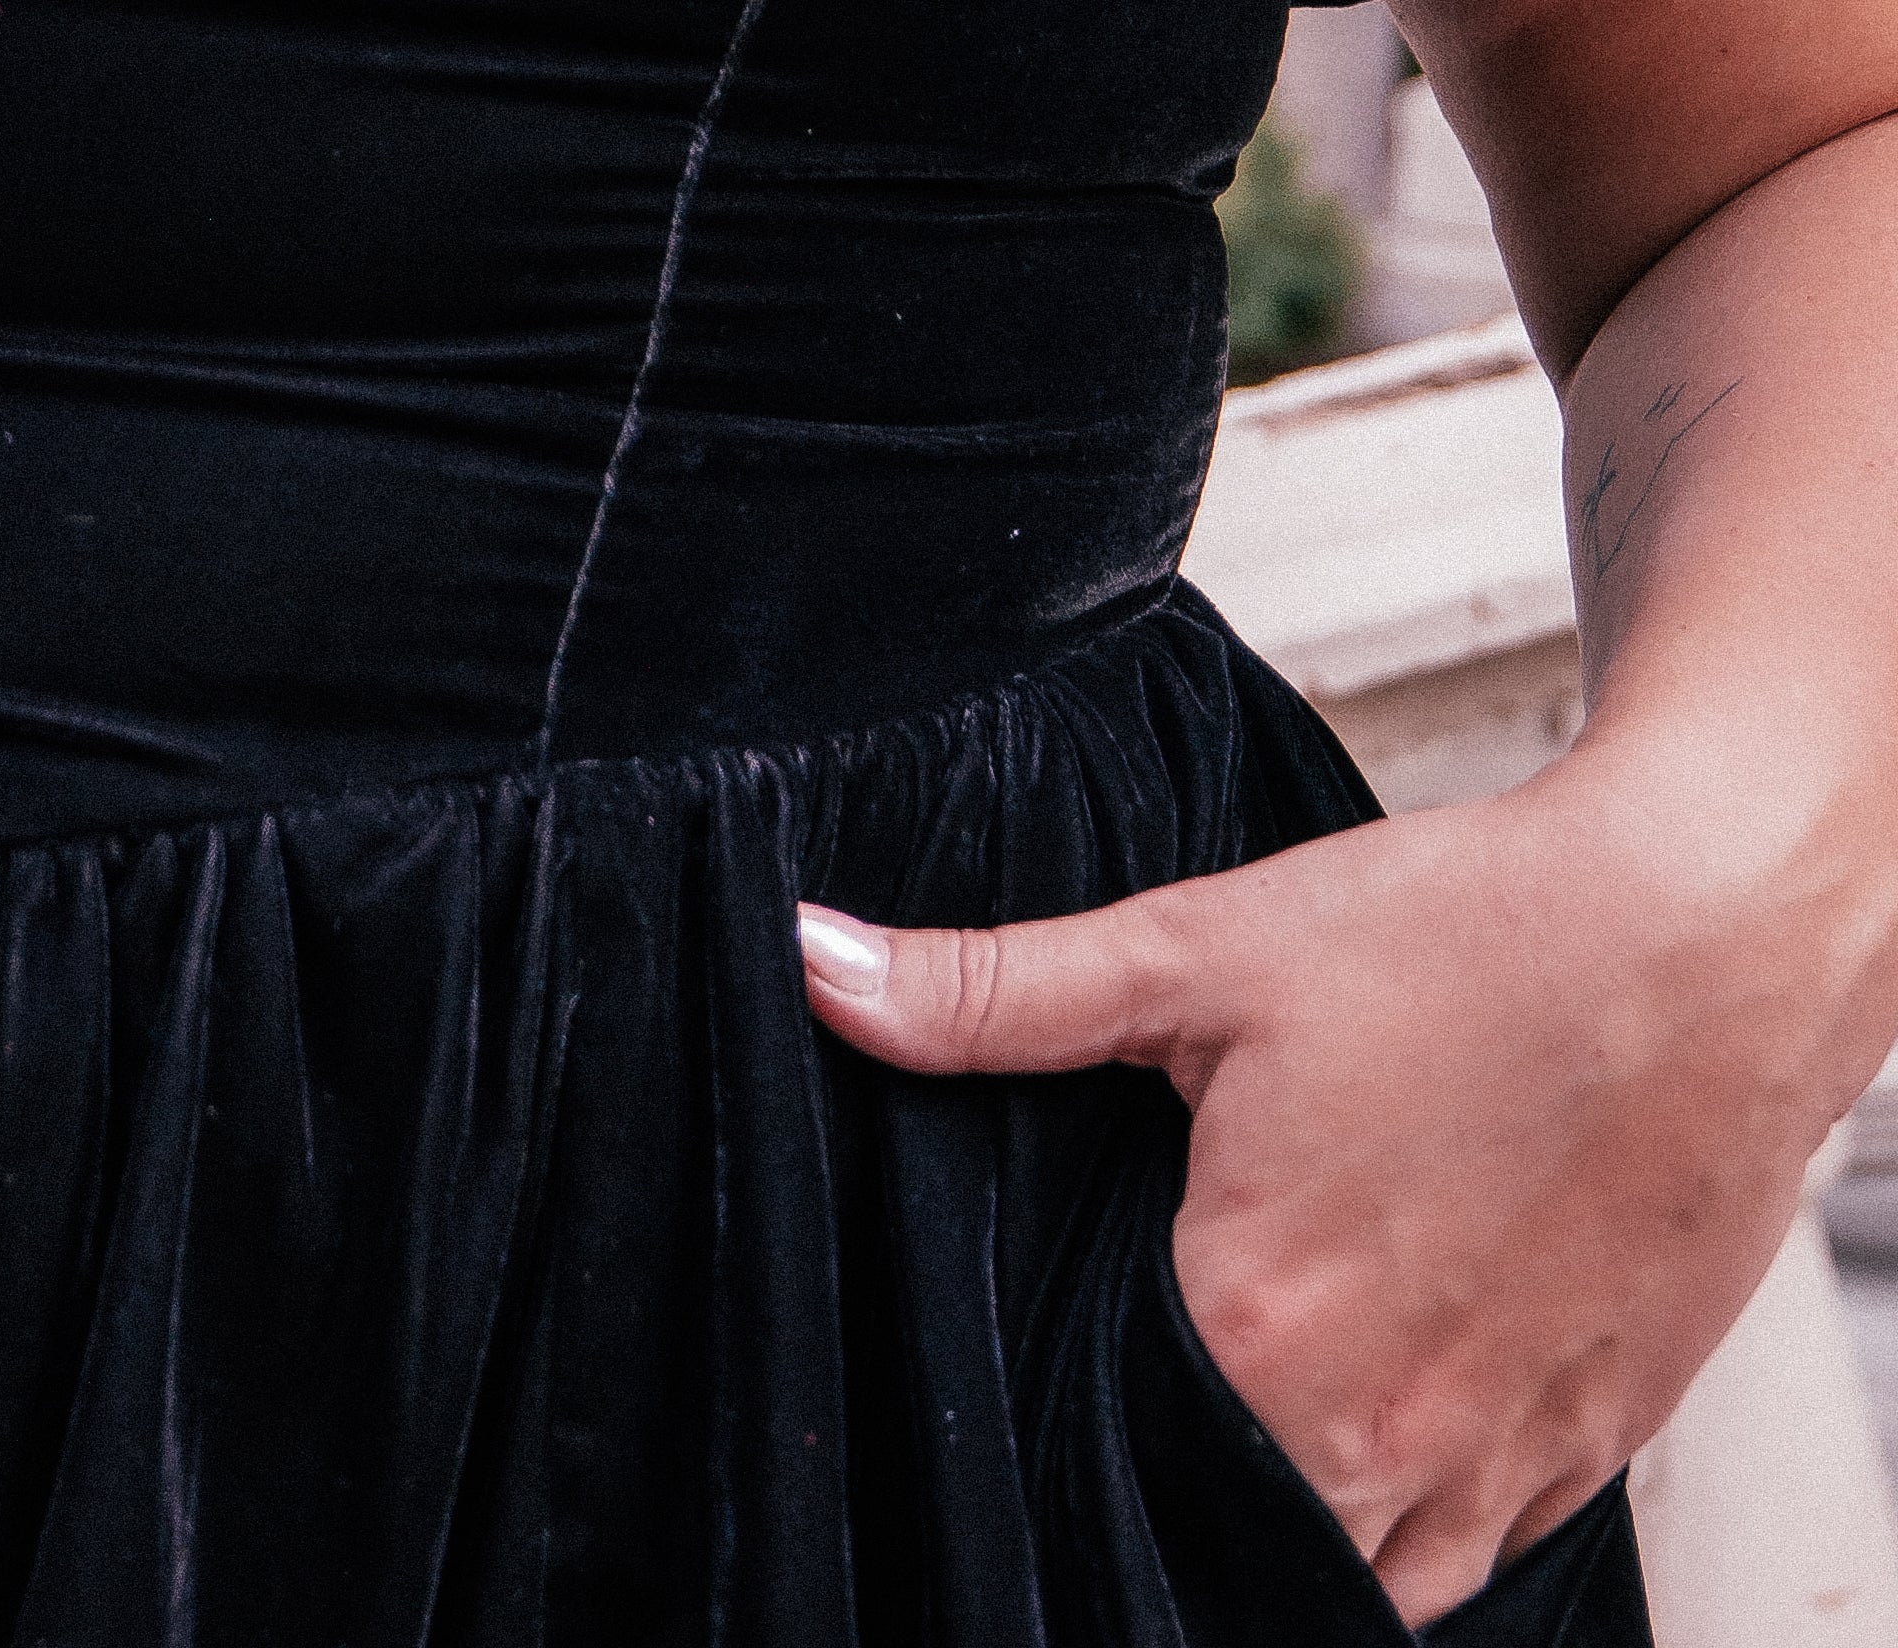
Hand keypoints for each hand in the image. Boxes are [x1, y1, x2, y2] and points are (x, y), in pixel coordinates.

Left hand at [796, 743, 1861, 1622]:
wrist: (1702, 935)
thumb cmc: (1473, 937)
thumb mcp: (1203, 947)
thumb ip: (997, 991)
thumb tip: (816, 962)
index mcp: (1259, 1334)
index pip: (1099, 1470)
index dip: (1048, 1450)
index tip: (1030, 1408)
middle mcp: (1381, 1437)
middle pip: (1224, 1541)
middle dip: (1161, 1490)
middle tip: (1122, 1404)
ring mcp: (1496, 1463)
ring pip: (1353, 1582)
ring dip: (1287, 1525)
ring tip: (1240, 1415)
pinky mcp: (1584, 1452)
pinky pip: (1466, 1561)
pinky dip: (1404, 1524)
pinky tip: (1366, 1420)